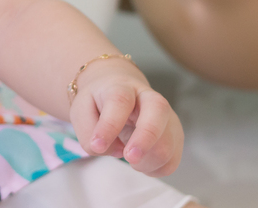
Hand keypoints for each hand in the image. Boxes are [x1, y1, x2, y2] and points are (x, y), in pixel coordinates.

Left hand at [68, 58, 183, 175]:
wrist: (118, 92)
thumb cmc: (99, 103)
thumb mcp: (82, 110)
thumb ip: (89, 132)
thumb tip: (115, 150)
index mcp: (122, 87)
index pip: (120, 101)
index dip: (109, 126)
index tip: (98, 145)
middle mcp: (150, 98)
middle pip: (158, 112)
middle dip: (144, 141)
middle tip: (128, 158)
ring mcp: (167, 117)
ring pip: (167, 144)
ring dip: (145, 162)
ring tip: (128, 157)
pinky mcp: (175, 136)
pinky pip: (171, 162)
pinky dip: (154, 170)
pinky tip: (141, 163)